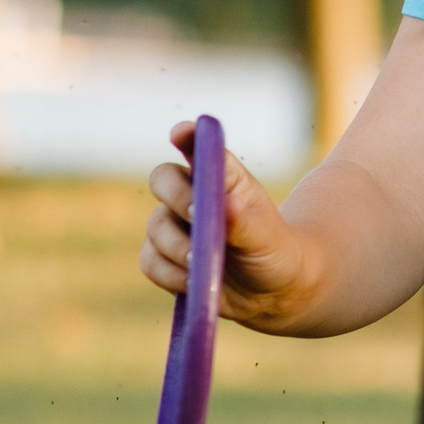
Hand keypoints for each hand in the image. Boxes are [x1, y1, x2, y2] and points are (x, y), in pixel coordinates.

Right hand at [138, 120, 319, 333]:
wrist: (270, 291)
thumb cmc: (273, 251)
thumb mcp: (267, 237)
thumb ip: (243, 222)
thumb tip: (225, 206)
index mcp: (223, 177)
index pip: (200, 146)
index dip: (187, 135)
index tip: (181, 133)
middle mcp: (192, 193)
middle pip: (163, 178)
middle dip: (177, 197)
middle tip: (197, 217)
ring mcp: (173, 224)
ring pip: (156, 227)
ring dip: (178, 248)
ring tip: (204, 264)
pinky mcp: (161, 256)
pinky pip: (150, 262)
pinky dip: (171, 275)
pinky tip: (195, 283)